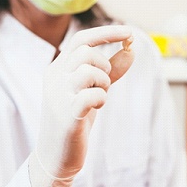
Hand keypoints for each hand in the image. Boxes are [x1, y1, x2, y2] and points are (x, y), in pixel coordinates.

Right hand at [29, 25, 133, 186]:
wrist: (56, 154)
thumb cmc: (75, 117)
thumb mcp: (92, 88)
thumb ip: (111, 69)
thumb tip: (131, 48)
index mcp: (58, 67)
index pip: (81, 39)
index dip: (106, 33)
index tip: (130, 32)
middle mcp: (54, 77)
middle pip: (86, 52)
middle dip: (104, 65)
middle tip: (104, 84)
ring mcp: (57, 95)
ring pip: (88, 70)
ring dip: (103, 82)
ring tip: (100, 96)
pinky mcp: (66, 114)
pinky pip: (91, 94)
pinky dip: (101, 98)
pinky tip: (96, 107)